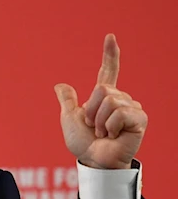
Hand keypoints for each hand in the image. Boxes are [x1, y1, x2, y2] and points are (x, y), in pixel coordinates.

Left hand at [54, 34, 147, 168]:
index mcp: (104, 98)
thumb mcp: (69, 119)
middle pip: (102, 89)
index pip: (107, 71)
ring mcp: (131, 109)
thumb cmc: (83, 143)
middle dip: (92, 110)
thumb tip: (60, 85)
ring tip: (104, 133)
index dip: (109, 54)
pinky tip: (114, 135)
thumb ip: (67, 102)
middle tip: (94, 128)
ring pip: (110, 100)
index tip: (110, 37)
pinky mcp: (139, 119)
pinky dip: (110, 126)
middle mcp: (120, 100)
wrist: (93, 161)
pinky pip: (119, 112)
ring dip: (100, 121)